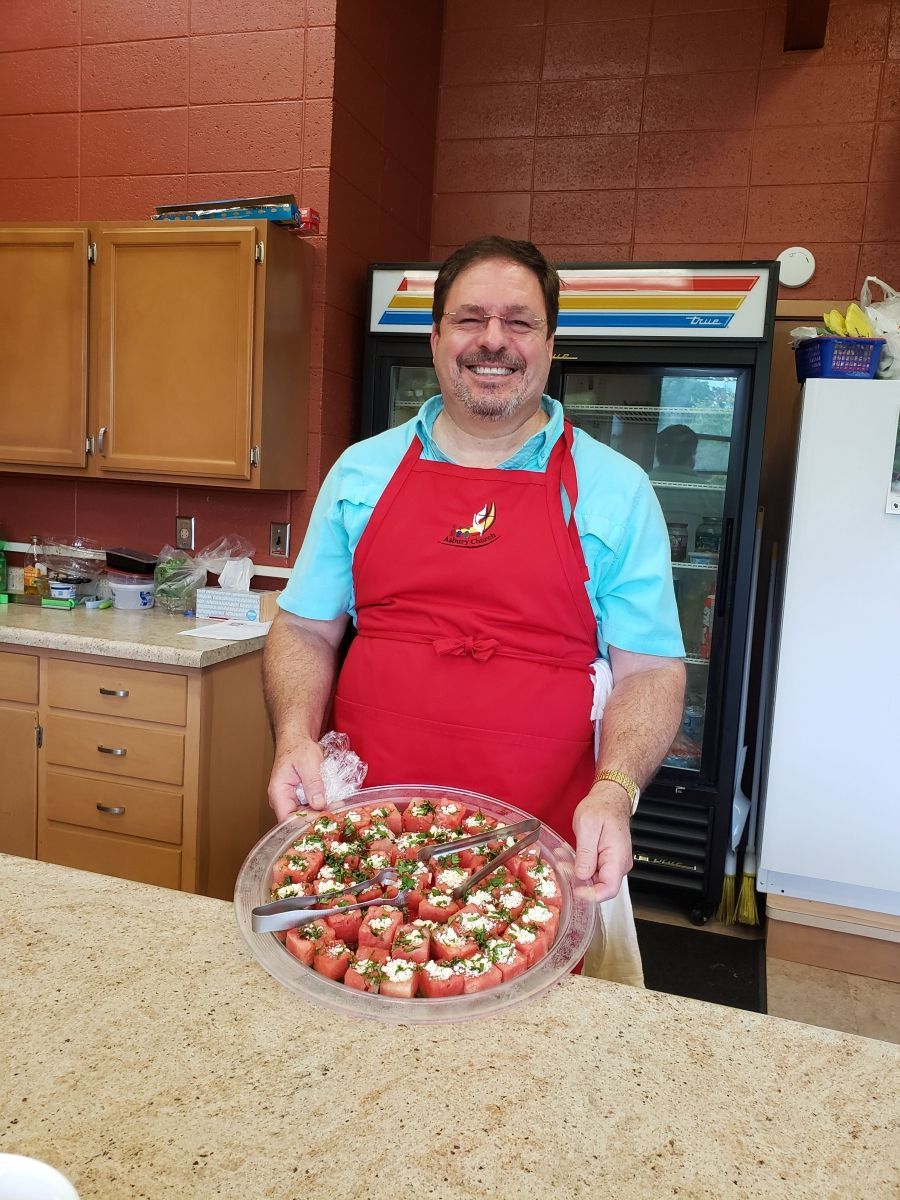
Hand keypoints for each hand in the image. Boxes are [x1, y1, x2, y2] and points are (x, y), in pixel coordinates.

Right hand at [267, 738, 326, 822]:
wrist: (298, 740)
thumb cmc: (298, 748)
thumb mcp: (308, 763)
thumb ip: (313, 784)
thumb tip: (318, 804)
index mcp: (278, 792)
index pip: (287, 819)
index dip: (304, 824)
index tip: (322, 823)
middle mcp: (282, 800)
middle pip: (296, 820)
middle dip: (315, 820)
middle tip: (334, 818)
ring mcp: (290, 800)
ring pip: (304, 815)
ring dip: (319, 815)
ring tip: (336, 813)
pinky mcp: (299, 798)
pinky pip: (309, 808)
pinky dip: (320, 808)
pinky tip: (332, 806)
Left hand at [572, 783, 633, 902]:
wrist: (610, 798)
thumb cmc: (601, 808)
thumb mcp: (587, 826)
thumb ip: (586, 853)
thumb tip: (582, 875)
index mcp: (617, 857)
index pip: (609, 889)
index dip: (590, 895)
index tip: (573, 889)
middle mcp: (619, 864)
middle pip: (600, 887)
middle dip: (579, 881)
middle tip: (562, 866)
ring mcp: (615, 864)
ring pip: (595, 880)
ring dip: (577, 872)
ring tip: (563, 856)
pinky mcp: (608, 861)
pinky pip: (594, 871)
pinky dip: (580, 866)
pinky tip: (569, 855)